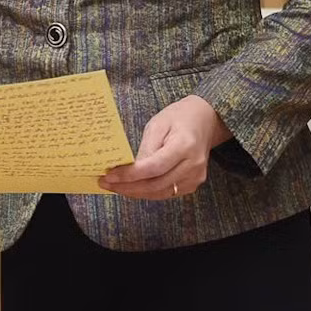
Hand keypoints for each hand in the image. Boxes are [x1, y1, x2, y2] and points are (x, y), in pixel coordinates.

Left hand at [98, 94, 230, 200]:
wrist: (205, 120)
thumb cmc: (178, 118)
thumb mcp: (157, 124)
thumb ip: (145, 148)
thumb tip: (129, 169)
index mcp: (184, 146)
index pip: (154, 167)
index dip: (130, 175)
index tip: (109, 176)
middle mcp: (193, 165)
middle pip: (156, 184)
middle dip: (128, 187)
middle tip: (105, 183)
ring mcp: (195, 177)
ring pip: (160, 193)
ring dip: (135, 192)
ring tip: (114, 187)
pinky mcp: (193, 183)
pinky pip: (166, 193)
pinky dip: (147, 192)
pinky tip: (131, 188)